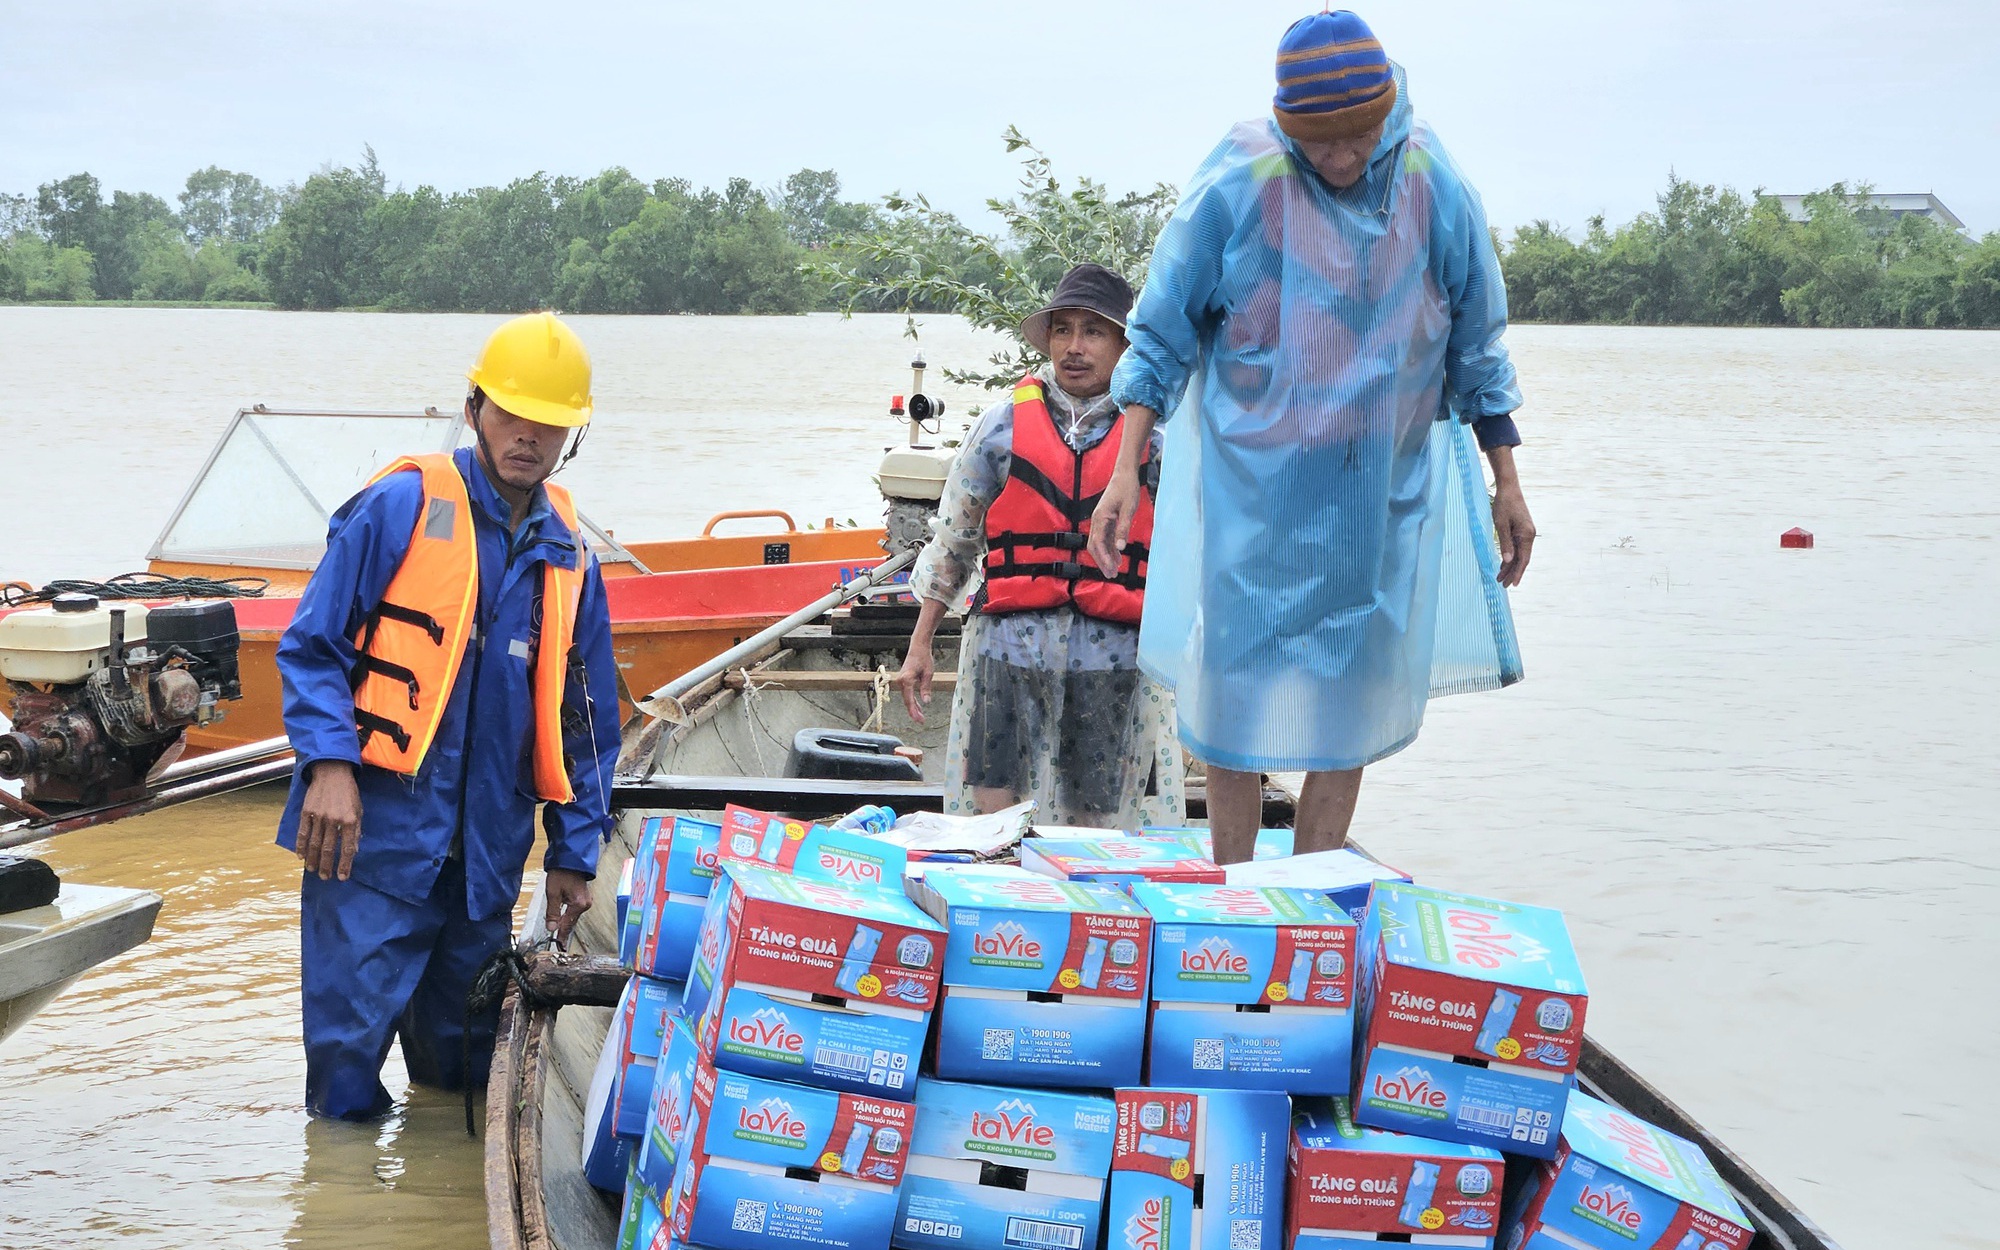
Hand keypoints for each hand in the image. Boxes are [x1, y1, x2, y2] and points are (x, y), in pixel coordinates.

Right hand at [298, 761, 361, 880]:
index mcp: (350, 820)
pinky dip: (301, 846)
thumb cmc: (348, 792)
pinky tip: (301, 856)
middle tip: (325, 877)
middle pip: (328, 849)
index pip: (347, 848)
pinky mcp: (307, 812)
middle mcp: (334, 820)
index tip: (342, 877)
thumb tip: (354, 850)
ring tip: (313, 870)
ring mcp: (319, 816)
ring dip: (313, 860)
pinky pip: (303, 833)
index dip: (344, 864)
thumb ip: (356, 830)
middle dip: (326, 866)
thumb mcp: (359, 809)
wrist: (332, 772)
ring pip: (314, 844)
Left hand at [545, 868, 592, 946]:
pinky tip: (561, 919)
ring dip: (564, 922)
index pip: (567, 925)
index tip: (558, 947)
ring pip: (572, 917)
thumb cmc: (561, 873)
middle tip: (556, 942)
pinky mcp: (584, 898)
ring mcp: (586, 901)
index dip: (561, 936)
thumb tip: (552, 928)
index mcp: (579, 904)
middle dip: (562, 930)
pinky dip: (567, 915)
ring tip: (556, 932)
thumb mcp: (552, 893)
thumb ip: (552, 912)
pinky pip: (574, 911)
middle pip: (571, 922)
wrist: (570, 860)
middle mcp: (585, 904)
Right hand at [896, 642, 934, 723]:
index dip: (914, 711)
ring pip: (906, 698)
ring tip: (921, 717)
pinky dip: (912, 700)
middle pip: (907, 701)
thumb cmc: (923, 658)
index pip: (909, 699)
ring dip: (913, 707)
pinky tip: (918, 707)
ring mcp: (900, 681)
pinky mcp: (903, 680)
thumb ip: (926, 689)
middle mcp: (901, 681)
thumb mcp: (928, 674)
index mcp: (906, 679)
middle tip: (921, 721)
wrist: (917, 647)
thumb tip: (926, 702)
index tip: (919, 719)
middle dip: (913, 712)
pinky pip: (907, 693)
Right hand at [1088, 465, 1142, 576]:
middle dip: (1102, 562)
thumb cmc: (1127, 489)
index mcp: (1100, 518)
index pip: (1097, 543)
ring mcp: (1100, 520)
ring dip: (1106, 557)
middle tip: (1112, 575)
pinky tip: (1118, 557)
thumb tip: (1121, 547)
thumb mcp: (1129, 509)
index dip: (1103, 558)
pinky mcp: (1106, 519)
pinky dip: (1110, 549)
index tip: (1111, 569)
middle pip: (1094, 546)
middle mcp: (1097, 520)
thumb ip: (1124, 528)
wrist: (1125, 474)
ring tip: (1115, 570)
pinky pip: (1105, 538)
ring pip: (1099, 543)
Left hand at [1491, 482, 1535, 586]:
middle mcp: (1529, 535)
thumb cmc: (1504, 505)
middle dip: (1512, 573)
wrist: (1509, 489)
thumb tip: (1508, 561)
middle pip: (1522, 559)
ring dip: (1510, 566)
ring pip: (1519, 554)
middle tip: (1503, 585)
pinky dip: (1510, 557)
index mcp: (1526, 535)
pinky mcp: (1521, 530)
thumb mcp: (1501, 525)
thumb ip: (1505, 543)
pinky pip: (1517, 547)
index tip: (1513, 584)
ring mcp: (1526, 533)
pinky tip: (1503, 565)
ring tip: (1500, 578)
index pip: (1523, 559)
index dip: (1518, 573)